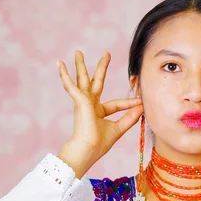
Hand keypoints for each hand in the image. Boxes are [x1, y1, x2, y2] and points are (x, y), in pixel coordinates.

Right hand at [57, 50, 142, 168]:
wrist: (88, 149)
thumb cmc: (100, 143)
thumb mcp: (119, 128)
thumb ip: (130, 117)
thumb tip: (141, 106)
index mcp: (99, 113)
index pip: (116, 104)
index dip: (128, 102)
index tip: (140, 100)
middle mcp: (90, 105)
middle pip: (97, 82)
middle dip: (102, 68)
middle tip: (107, 53)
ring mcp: (83, 101)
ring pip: (82, 79)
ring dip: (80, 66)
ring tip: (78, 52)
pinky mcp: (79, 100)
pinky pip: (70, 85)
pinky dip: (64, 75)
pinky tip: (59, 64)